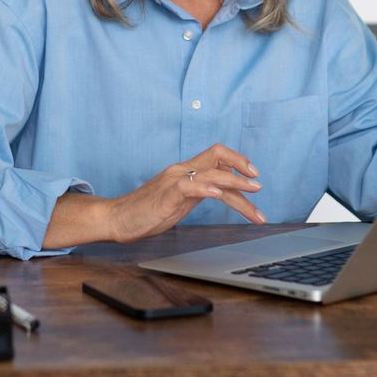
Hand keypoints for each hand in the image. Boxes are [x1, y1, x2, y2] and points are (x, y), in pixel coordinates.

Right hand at [107, 144, 264, 241]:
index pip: (217, 157)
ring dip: (235, 182)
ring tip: (252, 191)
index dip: (238, 163)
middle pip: (218, 157)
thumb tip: (222, 193)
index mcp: (186, 172)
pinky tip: (219, 195)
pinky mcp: (166, 194)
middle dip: (242, 169)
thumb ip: (198, 193)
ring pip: (210, 173)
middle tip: (260, 186)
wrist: (117, 219)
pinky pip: (189, 186)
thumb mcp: (180, 201)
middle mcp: (182, 171)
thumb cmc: (147, 212)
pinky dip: (207, 189)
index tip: (254, 178)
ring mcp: (174, 181)